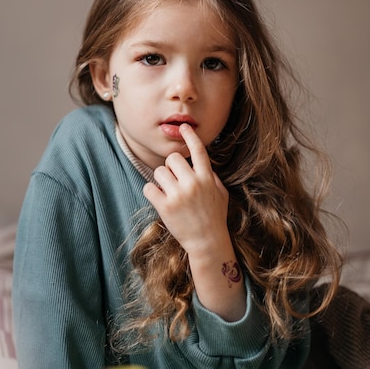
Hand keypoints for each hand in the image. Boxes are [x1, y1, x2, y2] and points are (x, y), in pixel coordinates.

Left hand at [143, 124, 229, 255]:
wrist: (207, 242)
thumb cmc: (215, 217)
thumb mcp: (220, 193)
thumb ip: (210, 176)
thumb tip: (201, 163)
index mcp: (206, 178)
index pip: (198, 150)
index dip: (190, 136)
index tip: (184, 126)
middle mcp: (193, 183)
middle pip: (173, 158)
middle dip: (171, 166)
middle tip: (175, 180)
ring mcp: (178, 195)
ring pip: (159, 172)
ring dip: (161, 180)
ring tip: (168, 192)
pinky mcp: (165, 207)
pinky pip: (148, 187)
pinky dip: (151, 192)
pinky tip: (159, 199)